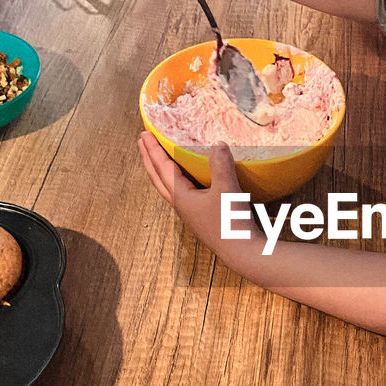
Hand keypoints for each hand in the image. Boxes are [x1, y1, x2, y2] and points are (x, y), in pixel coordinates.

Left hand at [139, 131, 260, 257]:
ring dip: (160, 171)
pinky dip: (176, 180)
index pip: (162, 168)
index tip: (144, 134)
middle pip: (157, 179)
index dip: (153, 150)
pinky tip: (187, 179)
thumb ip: (220, 165)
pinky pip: (181, 193)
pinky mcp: (201, 218)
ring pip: (167, 187)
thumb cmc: (231, 223)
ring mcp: (190, 213)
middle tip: (142, 142)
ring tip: (159, 158)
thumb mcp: (227, 190)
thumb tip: (217, 143)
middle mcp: (181, 205)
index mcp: (181, 197)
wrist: (242, 252)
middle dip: (149, 159)